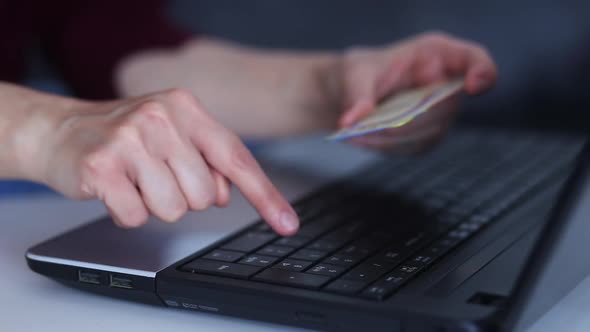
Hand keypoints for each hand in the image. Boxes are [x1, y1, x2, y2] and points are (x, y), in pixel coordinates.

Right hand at [29, 89, 298, 234]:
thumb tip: (226, 193)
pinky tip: (115, 187)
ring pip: (173, 209)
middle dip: (184, 197)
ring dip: (154, 204)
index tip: (286, 223)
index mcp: (186, 107)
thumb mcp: (173, 134)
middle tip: (156, 176)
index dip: (265, 195)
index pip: (236, 157)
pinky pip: (136, 217)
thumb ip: (208, 160)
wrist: (60, 129)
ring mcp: (129, 140)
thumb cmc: (124, 135)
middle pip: (205, 195)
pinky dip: (127, 212)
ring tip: (135, 179)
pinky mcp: (101, 166)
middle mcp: (161, 118)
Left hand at [336, 31, 497, 151]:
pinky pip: (413, 147)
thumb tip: (352, 122)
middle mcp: (445, 85)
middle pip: (446, 107)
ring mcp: (440, 114)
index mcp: (436, 53)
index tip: (472, 86)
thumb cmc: (361, 71)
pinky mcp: (427, 137)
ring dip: (393, 137)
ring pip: (429, 132)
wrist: (353, 91)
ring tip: (357, 135)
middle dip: (409, 119)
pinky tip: (362, 140)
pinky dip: (387, 147)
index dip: (482, 72)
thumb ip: (358, 95)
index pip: (475, 61)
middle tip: (373, 125)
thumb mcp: (355, 72)